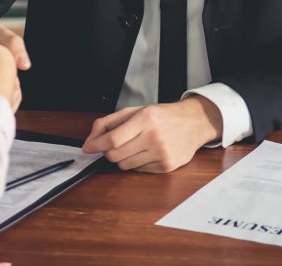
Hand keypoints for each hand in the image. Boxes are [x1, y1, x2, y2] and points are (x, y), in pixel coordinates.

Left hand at [81, 97, 221, 172]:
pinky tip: (147, 152)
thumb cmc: (163, 116)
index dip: (96, 145)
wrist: (193, 123)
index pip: (112, 139)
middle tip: (113, 145)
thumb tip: (90, 139)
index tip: (88, 147)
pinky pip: (139, 171)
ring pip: (125, 166)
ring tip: (134, 146)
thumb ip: (110, 122)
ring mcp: (161, 153)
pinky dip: (137, 163)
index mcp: (145, 119)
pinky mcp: (167, 166)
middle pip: (115, 155)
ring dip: (123, 158)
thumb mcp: (136, 110)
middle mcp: (154, 136)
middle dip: (108, 152)